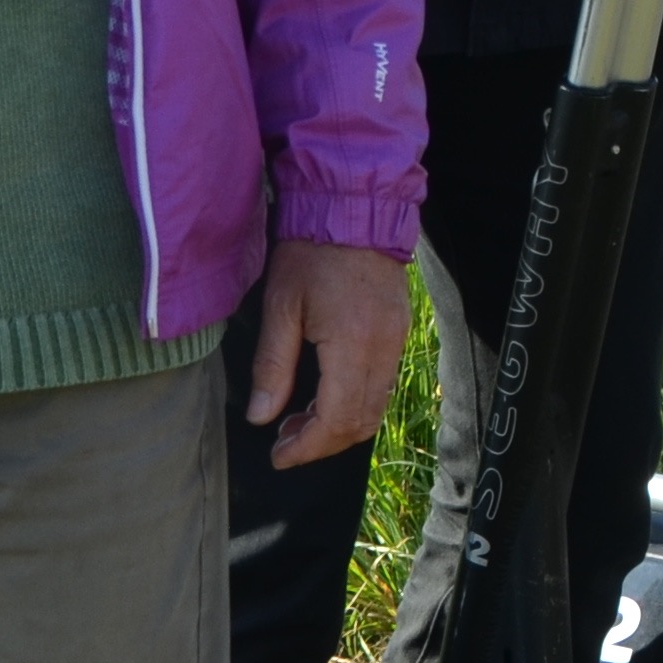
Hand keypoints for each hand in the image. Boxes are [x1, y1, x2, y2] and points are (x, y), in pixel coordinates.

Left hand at [234, 237, 409, 469]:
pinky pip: (383, 384)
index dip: (307, 447)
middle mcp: (383, 348)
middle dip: (322, 443)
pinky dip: (355, 403)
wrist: (355, 206)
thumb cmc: (311, 252)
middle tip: (284, 441)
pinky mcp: (400, 330)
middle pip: (361, 422)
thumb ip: (272, 366)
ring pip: (376, 407)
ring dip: (339, 426)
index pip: (336, 419)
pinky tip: (325, 394)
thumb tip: (261, 418)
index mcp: (353, 344)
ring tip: (299, 421)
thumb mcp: (280, 306)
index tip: (278, 455)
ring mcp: (397, 339)